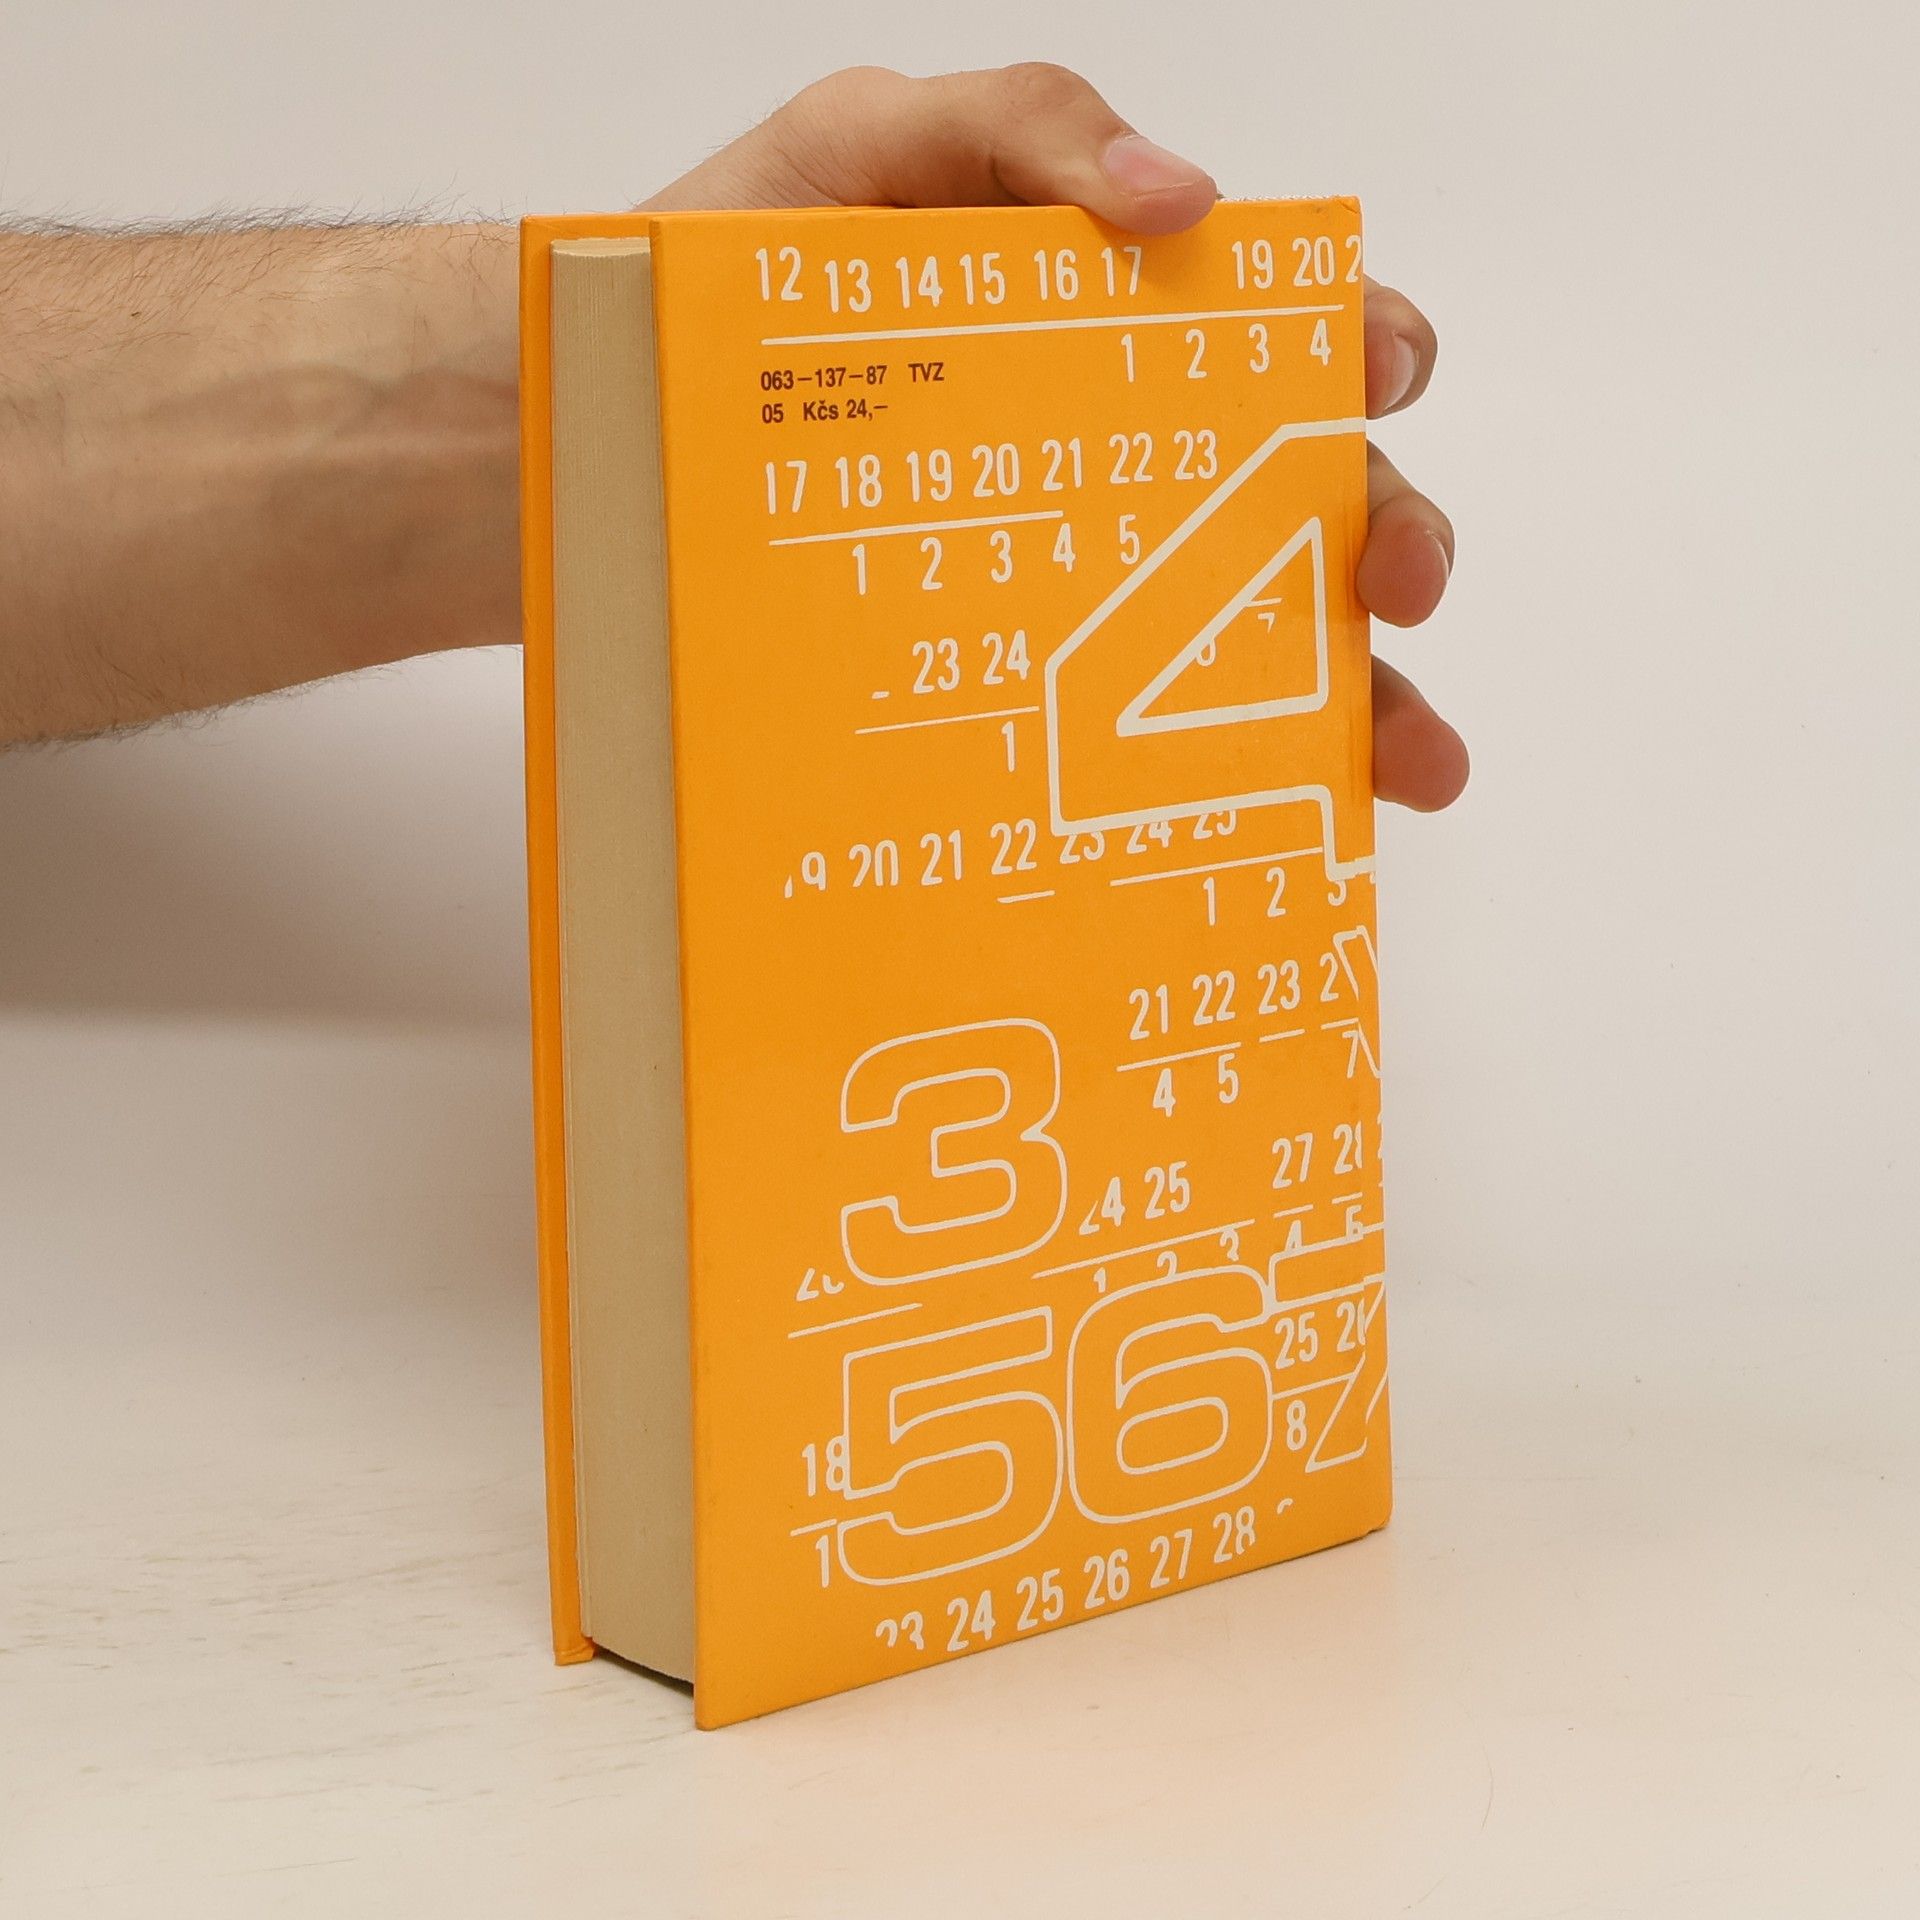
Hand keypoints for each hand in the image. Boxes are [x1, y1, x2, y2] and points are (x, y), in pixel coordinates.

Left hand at [646, 62, 1467, 811]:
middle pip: (1304, 501)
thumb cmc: (728, 276)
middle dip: (1387, 534)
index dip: (1362, 351)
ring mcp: (1074, 584)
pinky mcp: (1017, 682)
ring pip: (1255, 641)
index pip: (1280, 339)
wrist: (591, 427)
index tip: (1370, 381)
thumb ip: (1023, 123)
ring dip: (1358, 696)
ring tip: (1404, 759)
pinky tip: (1277, 823)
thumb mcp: (863, 148)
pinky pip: (1138, 737)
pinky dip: (1225, 779)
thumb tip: (1184, 195)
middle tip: (1394, 581)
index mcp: (1118, 329)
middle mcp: (1121, 464)